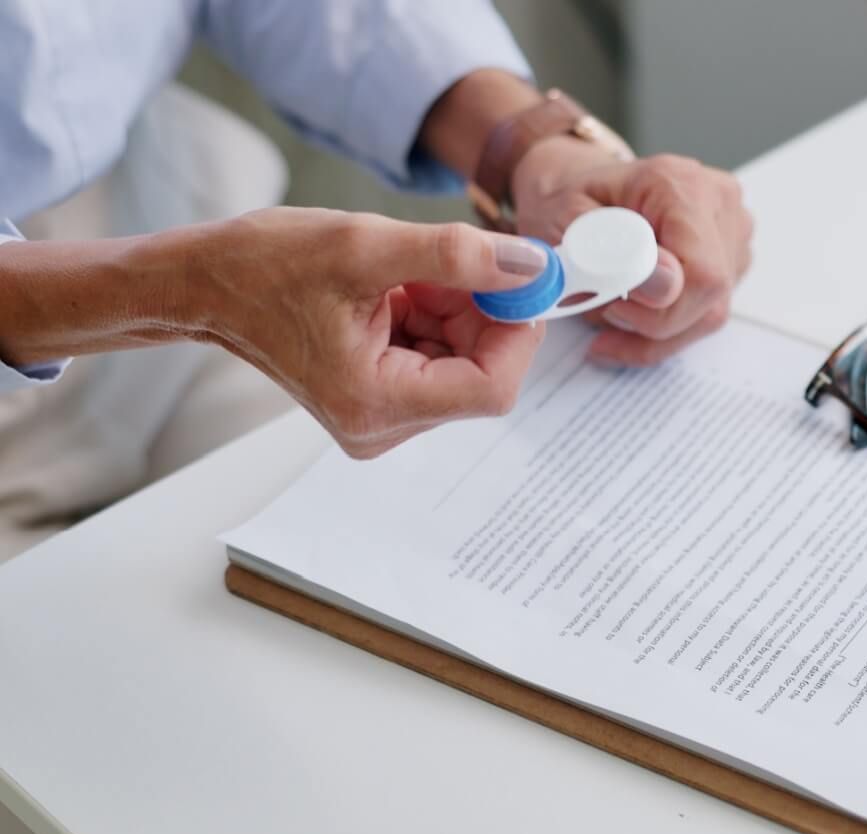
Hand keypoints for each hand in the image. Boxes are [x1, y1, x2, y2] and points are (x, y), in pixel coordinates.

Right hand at [198, 208, 547, 457]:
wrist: (205, 284)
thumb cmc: (264, 266)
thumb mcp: (367, 245)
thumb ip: (457, 257)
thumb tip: (532, 267)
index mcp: (376, 404)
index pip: (491, 387)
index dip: (517, 330)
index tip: (521, 277)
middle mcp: (382, 427)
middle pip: (480, 374)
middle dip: (479, 313)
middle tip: (447, 262)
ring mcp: (382, 418)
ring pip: (463, 362)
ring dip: (452, 309)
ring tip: (400, 275)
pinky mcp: (381, 400)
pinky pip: (437, 358)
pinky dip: (434, 316)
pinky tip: (394, 290)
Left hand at [509, 137, 752, 365]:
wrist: (585, 188)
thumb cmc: (573, 198)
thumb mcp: (564, 218)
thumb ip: (608, 250)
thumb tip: (662, 283)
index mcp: (681, 184)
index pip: (702, 272)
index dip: (663, 307)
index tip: (615, 306)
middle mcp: (718, 202)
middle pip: (710, 298)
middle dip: (653, 324)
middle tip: (606, 313)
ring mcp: (733, 231)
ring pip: (711, 313)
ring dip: (658, 334)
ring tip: (611, 319)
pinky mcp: (733, 257)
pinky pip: (708, 312)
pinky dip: (667, 328)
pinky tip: (632, 319)